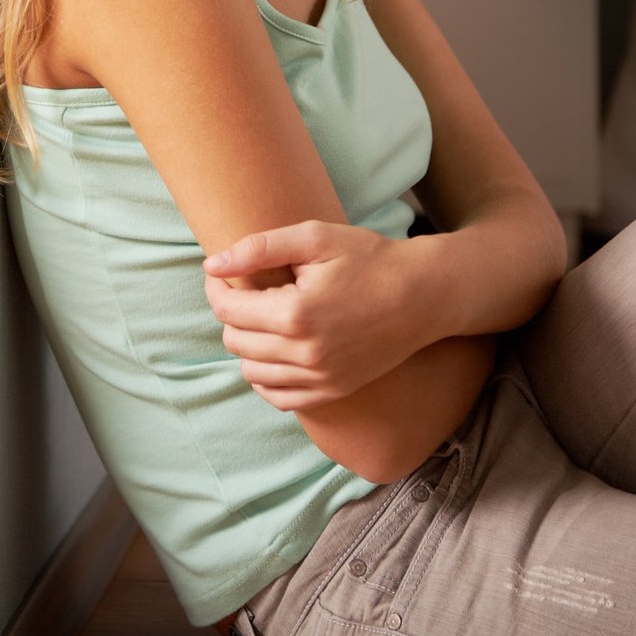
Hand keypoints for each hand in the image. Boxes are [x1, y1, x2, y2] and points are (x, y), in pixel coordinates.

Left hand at [203, 221, 429, 410]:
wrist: (424, 295)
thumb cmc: (369, 258)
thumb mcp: (314, 237)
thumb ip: (259, 248)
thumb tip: (212, 265)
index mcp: (295, 313)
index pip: (228, 310)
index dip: (216, 288)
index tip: (219, 274)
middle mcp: (305, 353)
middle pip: (235, 341)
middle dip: (231, 314)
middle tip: (244, 291)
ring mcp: (320, 378)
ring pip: (251, 372)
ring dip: (246, 346)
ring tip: (261, 319)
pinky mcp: (333, 390)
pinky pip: (279, 397)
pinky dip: (265, 377)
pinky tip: (273, 351)